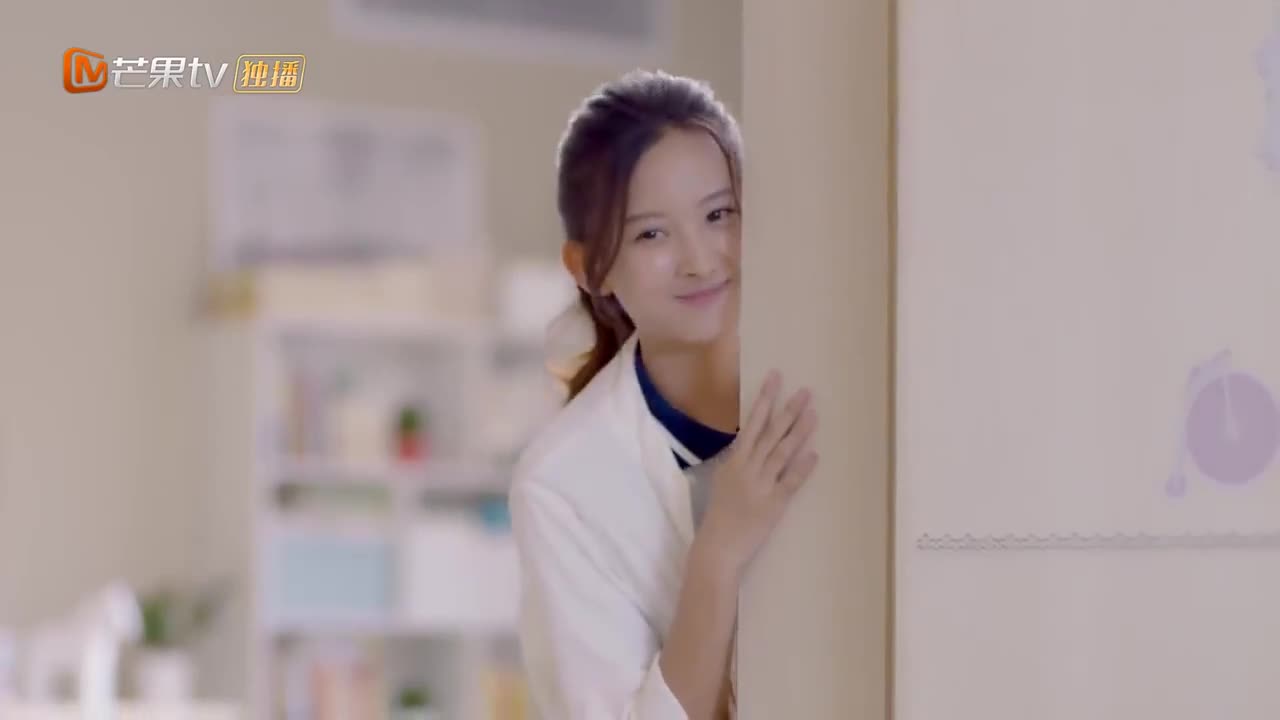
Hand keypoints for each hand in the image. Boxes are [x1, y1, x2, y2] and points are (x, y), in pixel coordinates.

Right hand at [695, 370, 819, 581]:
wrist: (717, 548)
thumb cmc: (718, 517)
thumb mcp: (723, 482)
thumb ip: (738, 463)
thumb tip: (752, 445)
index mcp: (733, 462)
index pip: (752, 424)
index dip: (765, 400)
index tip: (776, 378)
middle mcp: (747, 469)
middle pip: (771, 433)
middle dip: (789, 410)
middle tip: (806, 391)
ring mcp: (761, 486)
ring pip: (783, 452)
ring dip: (800, 432)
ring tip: (814, 414)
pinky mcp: (774, 505)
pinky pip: (791, 482)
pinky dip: (803, 468)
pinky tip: (814, 453)